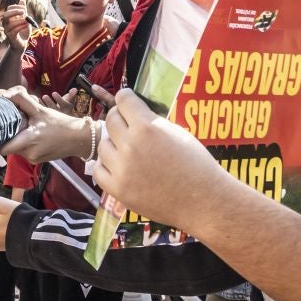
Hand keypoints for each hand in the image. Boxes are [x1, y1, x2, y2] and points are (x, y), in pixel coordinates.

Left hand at [0, 86, 92, 161]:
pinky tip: (33, 134)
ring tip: (26, 127)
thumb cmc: (61, 124)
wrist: (79, 138)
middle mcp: (29, 154)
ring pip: (17, 148)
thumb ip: (22, 101)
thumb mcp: (41, 110)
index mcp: (28, 142)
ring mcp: (33, 159)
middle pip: (9, 146)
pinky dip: (26, 143)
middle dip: (10, 135)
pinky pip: (25, 151)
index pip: (2, 147)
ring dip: (19, 138)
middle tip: (14, 122)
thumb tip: (7, 95)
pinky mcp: (37, 160)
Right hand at [2, 4, 32, 52]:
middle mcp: (5, 24)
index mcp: (9, 18)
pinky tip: (27, 25)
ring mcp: (7, 30)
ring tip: (28, 20)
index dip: (16, 7)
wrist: (22, 43)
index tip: (24, 9)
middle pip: (6, 15)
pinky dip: (22, 26)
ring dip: (21, 20)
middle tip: (24, 12)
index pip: (9, 9)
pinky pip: (14, 30)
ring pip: (11, 23)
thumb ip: (23, 11)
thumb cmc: (23, 31)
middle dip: (15, 12)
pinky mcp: (10, 37)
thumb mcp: (25, 19)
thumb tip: (22, 0)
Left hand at [97, 88, 228, 231]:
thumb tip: (134, 113)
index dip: (127, 99)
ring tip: (128, 151)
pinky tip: (118, 166)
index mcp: (147, 127)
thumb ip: (152, 122)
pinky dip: (106, 166)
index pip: (123, 99)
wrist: (202, 201)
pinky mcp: (117, 189)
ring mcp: (121, 169)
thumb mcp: (176, 132)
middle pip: (110, 120)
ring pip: (103, 145)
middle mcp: (130, 145)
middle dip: (120, 119)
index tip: (128, 102)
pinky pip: (98, 170)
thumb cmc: (196, 165)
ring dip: (114, 145)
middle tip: (128, 126)